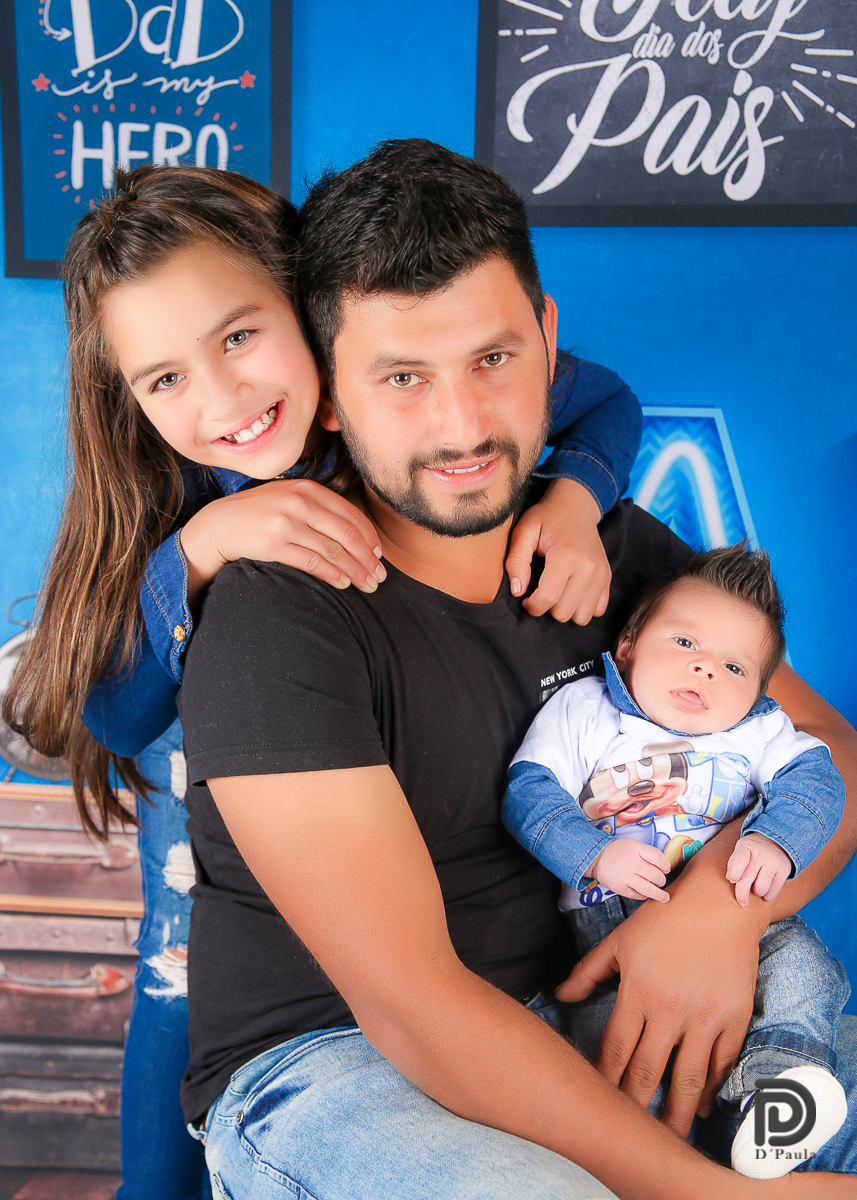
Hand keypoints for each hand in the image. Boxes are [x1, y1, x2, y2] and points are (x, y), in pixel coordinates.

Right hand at [180, 479, 384, 609]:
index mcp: (308, 489)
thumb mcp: (290, 499)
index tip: (379, 556)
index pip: (351, 514)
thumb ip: (319, 508)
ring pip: (333, 550)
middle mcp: (300, 502)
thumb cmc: (260, 515)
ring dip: (354, 571)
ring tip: (366, 585)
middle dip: (367, 559)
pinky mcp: (273, 543)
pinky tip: (343, 584)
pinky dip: (331, 574)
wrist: (219, 524)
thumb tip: (356, 533)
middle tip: (379, 577)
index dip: (370, 538)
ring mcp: (286, 521)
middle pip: (347, 534)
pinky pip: (311, 561)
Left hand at [505, 478, 609, 622]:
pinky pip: (596, 611)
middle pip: (564, 612)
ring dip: (565, 609)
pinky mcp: (608, 578)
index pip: (548, 598)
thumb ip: (516, 560)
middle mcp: (589, 567)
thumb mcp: (524, 531)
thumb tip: (518, 591)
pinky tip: (571, 592)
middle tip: (541, 590)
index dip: (531, 606)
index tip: (525, 598)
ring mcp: (602, 574)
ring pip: (582, 617)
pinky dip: (582, 607)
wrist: (576, 506)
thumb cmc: (546, 518)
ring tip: (557, 592)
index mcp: (567, 555)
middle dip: (547, 607)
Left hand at [557, 854, 762, 1136]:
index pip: (614, 1050)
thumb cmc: (665, 917)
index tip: (597, 1100)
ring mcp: (705, 1017)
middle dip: (635, 1107)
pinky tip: (701, 1104)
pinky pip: (721, 1063)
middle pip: (647, 1072)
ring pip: (687, 1078)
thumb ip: (589, 972)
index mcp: (637, 992)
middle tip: (628, 1133)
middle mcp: (670, 1010)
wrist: (721, 902)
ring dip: (676, 1112)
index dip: (604, 1080)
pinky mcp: (734, 1018)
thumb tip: (560, 996)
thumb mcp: (620, 940)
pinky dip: (711, 1088)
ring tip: (668, 1138)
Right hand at [588, 839, 671, 902]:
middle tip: (661, 881)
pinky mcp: (620, 888)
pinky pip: (638, 895)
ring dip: (659, 894)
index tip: (666, 869)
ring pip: (649, 889)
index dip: (666, 865)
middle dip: (662, 880)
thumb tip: (664, 867)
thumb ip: (648, 853)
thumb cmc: (619, 851)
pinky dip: (645, 896)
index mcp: (636, 849)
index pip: (659, 858)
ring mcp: (626, 877)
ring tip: (664, 897)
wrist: (597, 858)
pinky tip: (646, 893)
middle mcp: (632, 863)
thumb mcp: (633, 844)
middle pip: (656, 876)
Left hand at [726, 832, 792, 906]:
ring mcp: (773, 863)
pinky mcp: (784, 871)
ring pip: (760, 889)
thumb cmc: (753, 850)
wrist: (777, 841)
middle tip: (742, 901)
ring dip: (757, 892)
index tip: (731, 880)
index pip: (738, 860)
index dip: (733, 873)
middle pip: (747, 879)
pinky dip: (767, 896)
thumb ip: (735, 863)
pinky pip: (772, 892)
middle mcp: (760, 854)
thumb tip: (731, 880)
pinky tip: (765, 890)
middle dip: (741, 894)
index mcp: (746, 847)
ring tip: (756, 886)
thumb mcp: (742, 848)